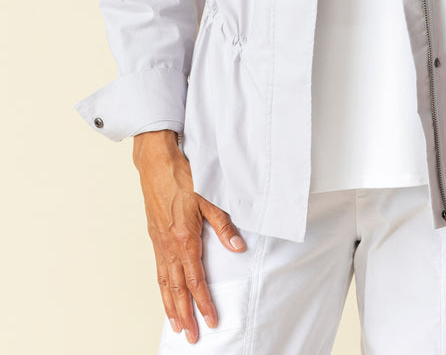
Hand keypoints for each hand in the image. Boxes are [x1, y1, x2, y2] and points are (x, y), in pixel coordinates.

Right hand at [133, 130, 246, 343]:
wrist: (156, 163)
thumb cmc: (182, 176)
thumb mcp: (209, 198)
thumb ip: (223, 225)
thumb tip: (237, 246)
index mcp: (184, 238)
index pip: (196, 280)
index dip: (204, 302)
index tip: (211, 320)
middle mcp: (169, 245)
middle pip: (177, 289)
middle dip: (185, 314)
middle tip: (191, 337)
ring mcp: (159, 242)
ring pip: (164, 283)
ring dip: (170, 306)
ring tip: (176, 325)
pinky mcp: (154, 236)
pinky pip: (158, 269)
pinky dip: (161, 288)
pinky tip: (165, 295)